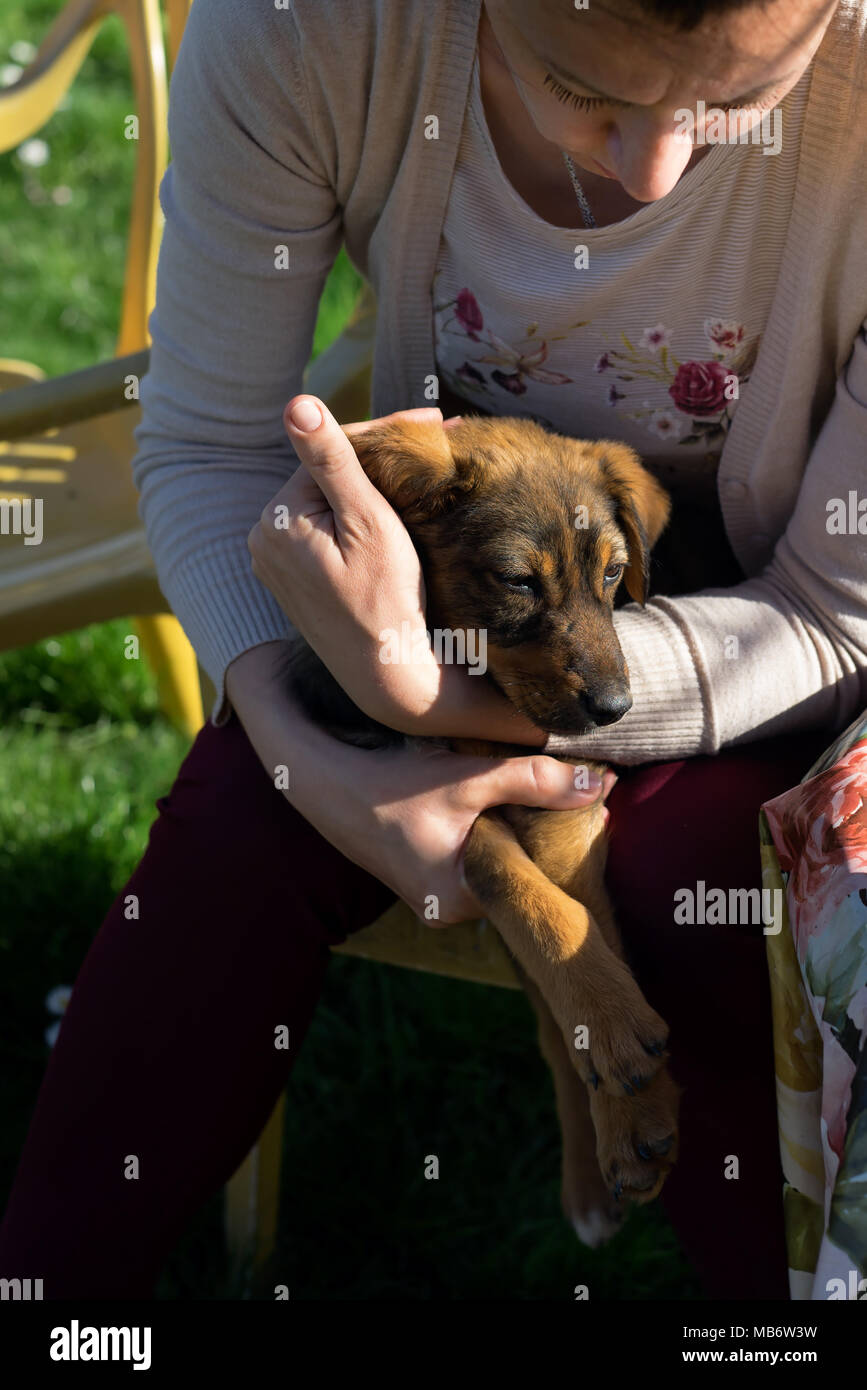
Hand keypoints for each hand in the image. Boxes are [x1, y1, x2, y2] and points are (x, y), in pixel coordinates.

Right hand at [225, 642, 615, 922]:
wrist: (321, 781)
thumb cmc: (390, 786)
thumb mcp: (469, 779)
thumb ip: (536, 780)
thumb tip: (602, 785)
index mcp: (460, 901)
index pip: (533, 875)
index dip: (564, 839)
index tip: (597, 806)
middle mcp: (449, 910)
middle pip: (516, 869)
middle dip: (544, 832)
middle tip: (580, 791)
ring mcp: (436, 894)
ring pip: (498, 858)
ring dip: (518, 825)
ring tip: (547, 791)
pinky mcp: (427, 871)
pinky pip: (477, 852)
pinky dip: (493, 826)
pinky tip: (503, 796)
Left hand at [246, 395, 547, 743]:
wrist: (385, 675)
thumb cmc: (385, 601)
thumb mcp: (366, 523)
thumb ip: (332, 461)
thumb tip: (295, 403)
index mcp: (277, 518)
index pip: (332, 452)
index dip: (386, 433)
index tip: (436, 419)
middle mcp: (263, 538)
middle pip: (329, 476)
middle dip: (382, 457)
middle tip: (440, 436)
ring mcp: (275, 562)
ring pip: (329, 502)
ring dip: (372, 484)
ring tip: (424, 467)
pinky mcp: (293, 581)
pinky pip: (326, 532)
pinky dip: (358, 517)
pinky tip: (396, 507)